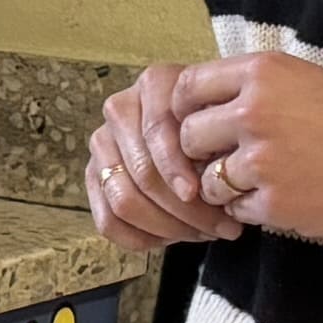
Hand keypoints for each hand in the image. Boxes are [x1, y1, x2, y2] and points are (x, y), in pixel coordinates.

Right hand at [85, 62, 240, 247]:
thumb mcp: (229, 122)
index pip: (158, 131)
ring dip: (166, 227)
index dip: (180, 168)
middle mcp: (120, 108)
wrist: (206, 126)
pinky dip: (141, 238)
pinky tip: (171, 239)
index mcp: (155, 84)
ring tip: (203, 234)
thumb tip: (216, 189)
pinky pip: (107, 221)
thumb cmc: (222, 127)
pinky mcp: (93, 175)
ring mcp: (102, 142)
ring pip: (123, 199)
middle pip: (143, 172)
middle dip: (185, 209)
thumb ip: (220, 143)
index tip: (209, 195)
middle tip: (221, 227)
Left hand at [174, 51, 322, 244]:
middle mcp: (254, 112)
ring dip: (225, 187)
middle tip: (230, 160)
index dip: (185, 112)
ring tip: (263, 181)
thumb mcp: (303, 80)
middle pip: (187, 138)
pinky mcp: (276, 203)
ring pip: (208, 181)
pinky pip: (237, 210)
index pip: (186, 89)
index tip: (199, 126)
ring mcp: (262, 160)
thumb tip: (197, 110)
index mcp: (261, 72)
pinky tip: (285, 198)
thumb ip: (250, 89)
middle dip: (201, 154)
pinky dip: (252, 210)